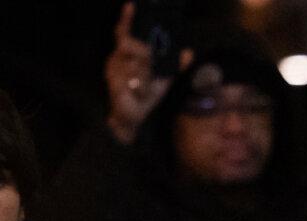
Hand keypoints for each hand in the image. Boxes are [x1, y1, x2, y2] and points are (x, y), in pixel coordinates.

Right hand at [104, 2, 191, 144]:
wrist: (135, 118)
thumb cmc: (147, 96)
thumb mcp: (165, 78)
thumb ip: (175, 65)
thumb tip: (189, 52)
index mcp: (127, 55)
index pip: (124, 32)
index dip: (127, 19)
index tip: (132, 5)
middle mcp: (118, 60)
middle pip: (128, 45)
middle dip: (142, 50)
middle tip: (151, 55)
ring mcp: (114, 73)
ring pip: (132, 64)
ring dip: (144, 73)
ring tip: (147, 83)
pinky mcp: (116, 88)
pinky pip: (132, 82)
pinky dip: (142, 87)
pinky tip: (141, 92)